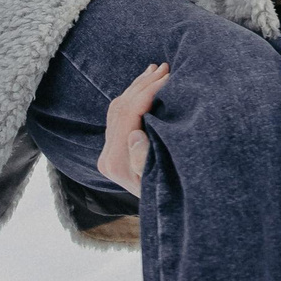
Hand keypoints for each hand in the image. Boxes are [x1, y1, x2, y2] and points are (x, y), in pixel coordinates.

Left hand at [98, 61, 169, 195]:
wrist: (169, 214)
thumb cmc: (175, 193)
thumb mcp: (164, 178)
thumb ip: (144, 158)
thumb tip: (133, 133)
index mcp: (116, 163)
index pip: (128, 115)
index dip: (148, 91)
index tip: (170, 77)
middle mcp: (106, 158)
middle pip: (120, 108)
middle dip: (144, 84)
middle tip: (167, 67)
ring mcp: (107, 153)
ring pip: (117, 107)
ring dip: (138, 86)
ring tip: (158, 69)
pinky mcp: (112, 150)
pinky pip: (118, 114)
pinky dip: (133, 96)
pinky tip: (146, 83)